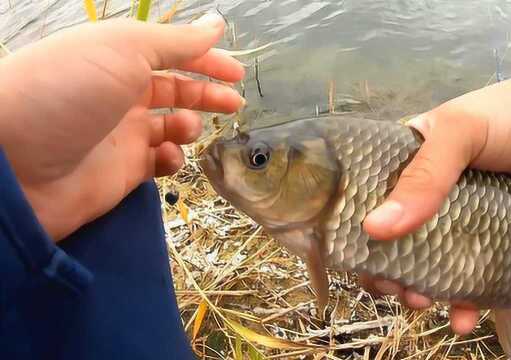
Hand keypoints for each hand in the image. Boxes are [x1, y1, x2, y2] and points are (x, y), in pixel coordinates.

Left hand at [0, 15, 244, 241]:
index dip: (207, 61)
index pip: (173, 55)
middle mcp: (120, 93)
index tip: (237, 74)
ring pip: (172, 128)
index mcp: (118, 58)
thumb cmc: (69, 91)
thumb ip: (178, 42)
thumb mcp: (126, 49)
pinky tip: (168, 156)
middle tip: (234, 104)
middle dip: (208, 95)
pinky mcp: (123, 172)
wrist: (15, 163)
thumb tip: (217, 24)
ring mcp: (121, 134)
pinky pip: (159, 163)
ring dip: (189, 126)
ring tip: (187, 128)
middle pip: (176, 91)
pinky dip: (172, 159)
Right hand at [361, 75, 510, 334]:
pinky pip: (464, 277)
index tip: (357, 263)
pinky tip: (463, 319)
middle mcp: (417, 197)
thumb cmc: (501, 118)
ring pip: (423, 267)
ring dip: (417, 292)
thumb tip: (375, 228)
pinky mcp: (480, 241)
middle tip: (395, 288)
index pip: (361, 204)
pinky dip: (461, 303)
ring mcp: (449, 222)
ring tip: (423, 303)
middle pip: (389, 243)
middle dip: (386, 273)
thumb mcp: (458, 133)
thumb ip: (423, 176)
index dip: (353, 237)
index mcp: (398, 166)